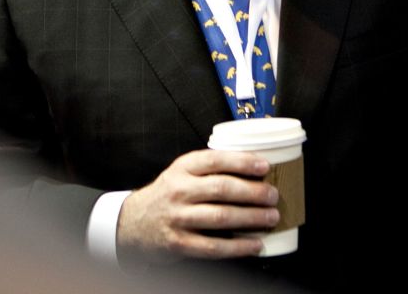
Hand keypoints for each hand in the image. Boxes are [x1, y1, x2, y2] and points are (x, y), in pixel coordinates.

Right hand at [117, 149, 279, 260]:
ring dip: (251, 218)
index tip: (264, 166)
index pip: (214, 160)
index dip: (242, 162)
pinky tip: (255, 245)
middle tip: (273, 195)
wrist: (133, 223)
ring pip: (221, 217)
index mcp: (182, 169)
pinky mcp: (179, 243)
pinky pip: (214, 246)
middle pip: (222, 188)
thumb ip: (209, 169)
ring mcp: (178, 218)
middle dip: (253, 192)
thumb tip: (254, 168)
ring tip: (271, 217)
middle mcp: (179, 191)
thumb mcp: (181, 173)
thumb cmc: (168, 196)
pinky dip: (239, 247)